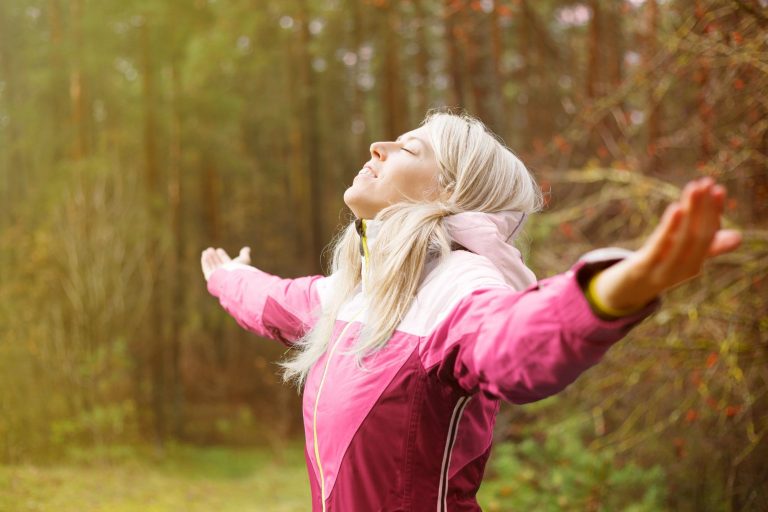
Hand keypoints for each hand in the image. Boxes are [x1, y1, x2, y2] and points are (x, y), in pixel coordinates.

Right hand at [201, 246, 250, 281]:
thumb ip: (245, 254)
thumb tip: (247, 248)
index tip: (219, 250)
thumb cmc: (239, 269)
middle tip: (210, 249)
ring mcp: (216, 276)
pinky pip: (206, 269)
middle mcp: (224, 273)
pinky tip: (204, 255)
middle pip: (217, 263)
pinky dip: (205, 262)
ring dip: (208, 258)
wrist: (233, 278)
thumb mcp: (244, 259)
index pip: (225, 262)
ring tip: (206, 251)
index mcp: (231, 270)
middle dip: (214, 256)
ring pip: (211, 265)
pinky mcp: (210, 277)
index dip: (222, 255)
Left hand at [591, 177, 741, 311]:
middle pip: (699, 236)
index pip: (708, 235)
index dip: (714, 212)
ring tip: (695, 188)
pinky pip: (660, 247)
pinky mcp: (643, 268)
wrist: (623, 292)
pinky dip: (671, 228)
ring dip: (691, 212)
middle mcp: (684, 270)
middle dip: (704, 208)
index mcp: (694, 265)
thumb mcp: (677, 256)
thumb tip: (738, 237)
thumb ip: (704, 246)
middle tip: (706, 182)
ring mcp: (664, 271)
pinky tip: (677, 208)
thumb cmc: (654, 268)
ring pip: (683, 239)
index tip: (717, 188)